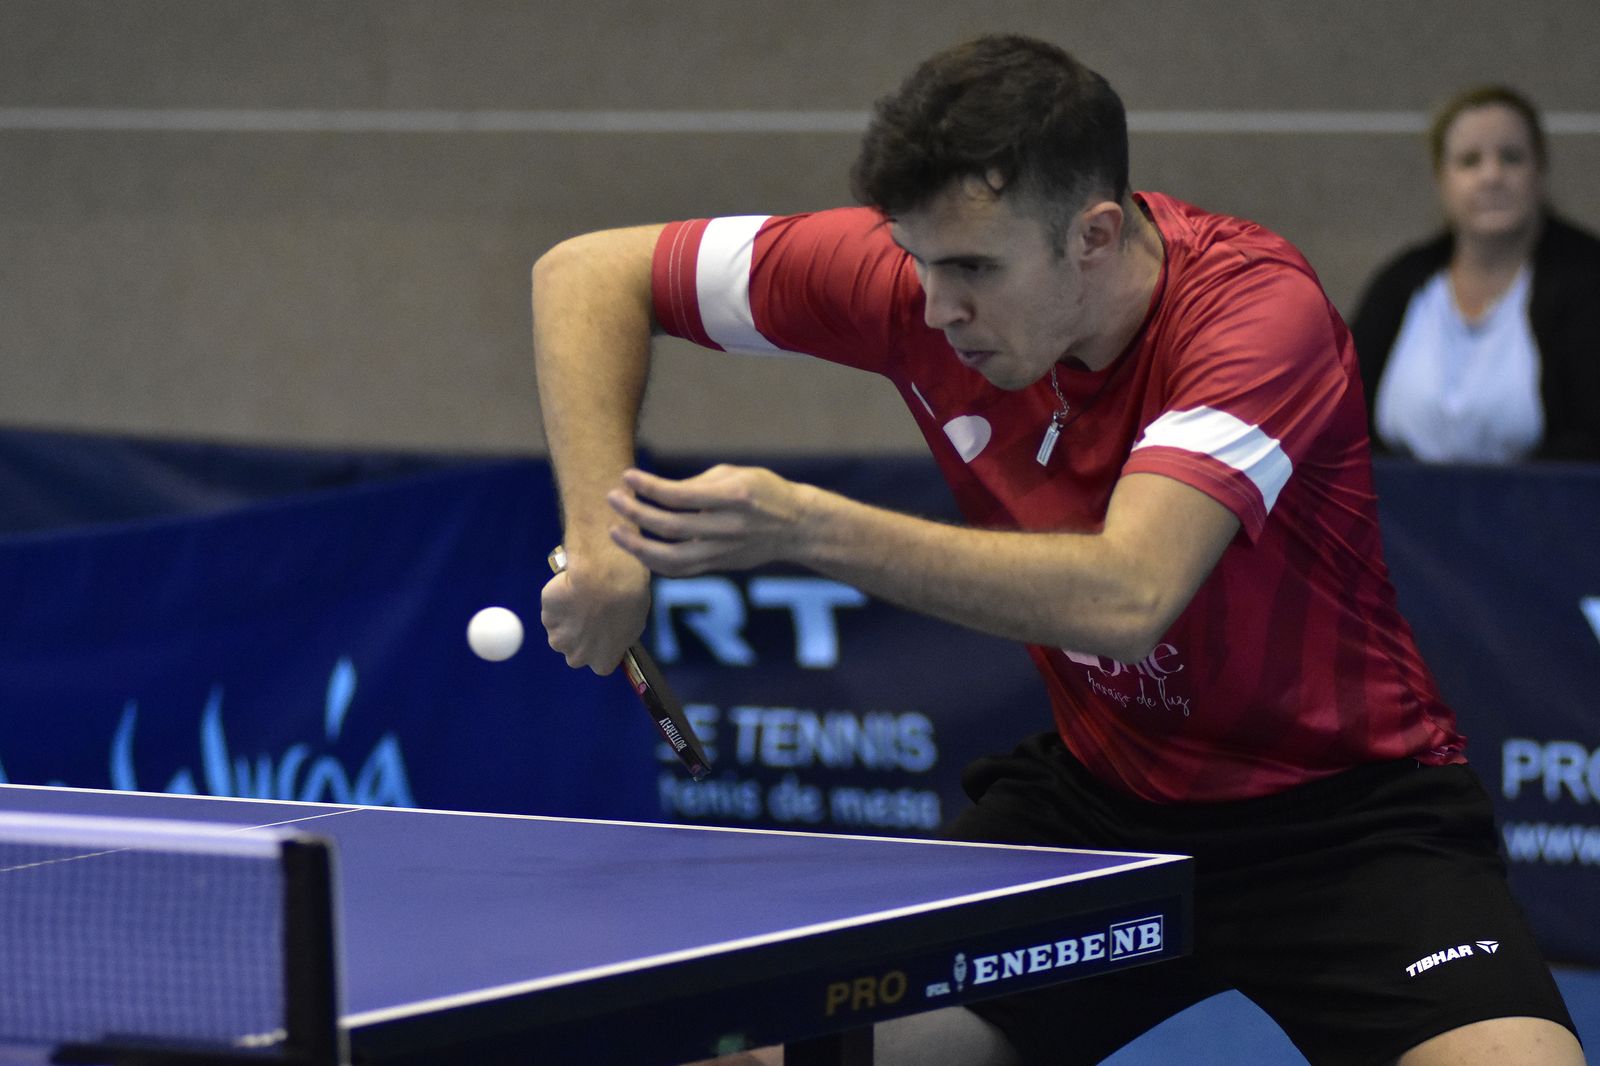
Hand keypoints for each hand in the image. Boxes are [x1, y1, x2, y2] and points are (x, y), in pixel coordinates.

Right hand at [539, 541, 650, 674]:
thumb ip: (618, 638)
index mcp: (602, 663)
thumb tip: (611, 634)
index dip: (601, 645)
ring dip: (565, 619)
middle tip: (589, 613)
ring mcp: (557, 637)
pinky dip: (558, 601)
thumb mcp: (635, 625)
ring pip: (559, 631)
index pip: (600, 662)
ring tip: (578, 598)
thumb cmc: (629, 601)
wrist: (604, 577)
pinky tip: (569, 588)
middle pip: (575, 650)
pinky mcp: (545, 616)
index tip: (604, 629)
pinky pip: (551, 609)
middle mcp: (576, 658)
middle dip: (578, 636)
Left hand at [606, 465, 811, 575]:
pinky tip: (638, 549)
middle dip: (636, 513)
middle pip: (671, 527)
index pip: (680, 496)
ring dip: (638, 546)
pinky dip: (655, 562)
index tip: (627, 476)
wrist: (796, 527)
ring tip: (615, 532)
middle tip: (612, 499)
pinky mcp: (720, 565)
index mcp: (734, 497)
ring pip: (672, 558)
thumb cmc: (763, 491)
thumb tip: (658, 491)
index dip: (649, 487)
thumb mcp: (735, 474)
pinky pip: (681, 570)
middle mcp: (728, 528)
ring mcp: (724, 551)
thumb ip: (697, 483)